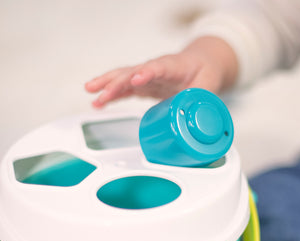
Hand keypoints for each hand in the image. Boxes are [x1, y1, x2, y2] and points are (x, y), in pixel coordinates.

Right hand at [85, 36, 237, 107]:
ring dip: (106, 86)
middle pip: (132, 72)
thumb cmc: (204, 72)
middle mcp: (155, 69)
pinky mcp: (143, 85)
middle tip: (102, 92)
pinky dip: (111, 95)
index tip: (136, 80)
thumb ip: (202, 99)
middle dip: (116, 82)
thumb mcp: (209, 85)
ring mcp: (147, 76)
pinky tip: (98, 102)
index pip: (157, 68)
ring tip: (91, 94)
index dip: (146, 73)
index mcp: (172, 66)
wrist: (200, 64)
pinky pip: (124, 88)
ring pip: (123, 78)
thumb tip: (196, 116)